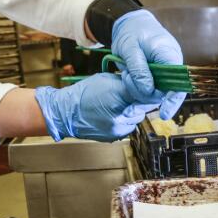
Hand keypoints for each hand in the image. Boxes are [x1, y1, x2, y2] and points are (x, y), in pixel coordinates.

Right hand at [34, 73, 157, 141]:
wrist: (66, 113)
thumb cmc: (84, 93)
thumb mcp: (107, 80)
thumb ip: (126, 82)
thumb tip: (143, 83)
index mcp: (118, 97)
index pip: (145, 94)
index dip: (148, 91)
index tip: (151, 88)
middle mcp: (120, 116)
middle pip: (143, 108)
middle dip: (139, 102)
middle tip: (130, 96)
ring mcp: (118, 129)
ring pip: (136, 119)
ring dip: (132, 112)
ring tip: (118, 106)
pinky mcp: (115, 137)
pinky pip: (128, 127)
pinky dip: (125, 121)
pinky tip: (114, 115)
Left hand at [110, 9, 186, 119]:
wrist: (129, 23)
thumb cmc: (131, 32)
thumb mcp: (130, 48)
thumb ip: (139, 69)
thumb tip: (148, 90)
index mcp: (169, 54)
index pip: (178, 82)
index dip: (172, 99)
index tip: (164, 114)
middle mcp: (171, 64)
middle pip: (167, 90)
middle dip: (146, 93)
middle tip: (126, 80)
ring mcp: (165, 70)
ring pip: (157, 91)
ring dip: (139, 89)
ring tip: (125, 74)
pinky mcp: (157, 74)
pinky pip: (151, 87)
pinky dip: (139, 89)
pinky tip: (128, 82)